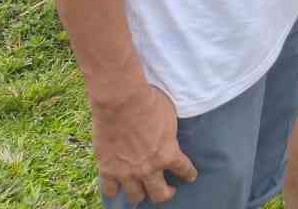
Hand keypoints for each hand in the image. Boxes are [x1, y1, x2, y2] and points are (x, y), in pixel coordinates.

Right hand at [93, 81, 196, 205]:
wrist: (121, 101)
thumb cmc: (149, 103)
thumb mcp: (170, 118)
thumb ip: (169, 134)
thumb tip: (167, 137)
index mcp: (168, 154)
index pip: (184, 170)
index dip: (188, 174)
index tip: (190, 177)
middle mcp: (149, 168)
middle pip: (159, 194)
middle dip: (166, 194)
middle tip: (168, 190)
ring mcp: (127, 172)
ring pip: (135, 197)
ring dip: (140, 195)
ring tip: (141, 192)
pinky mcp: (107, 170)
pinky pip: (110, 191)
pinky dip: (114, 191)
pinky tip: (117, 190)